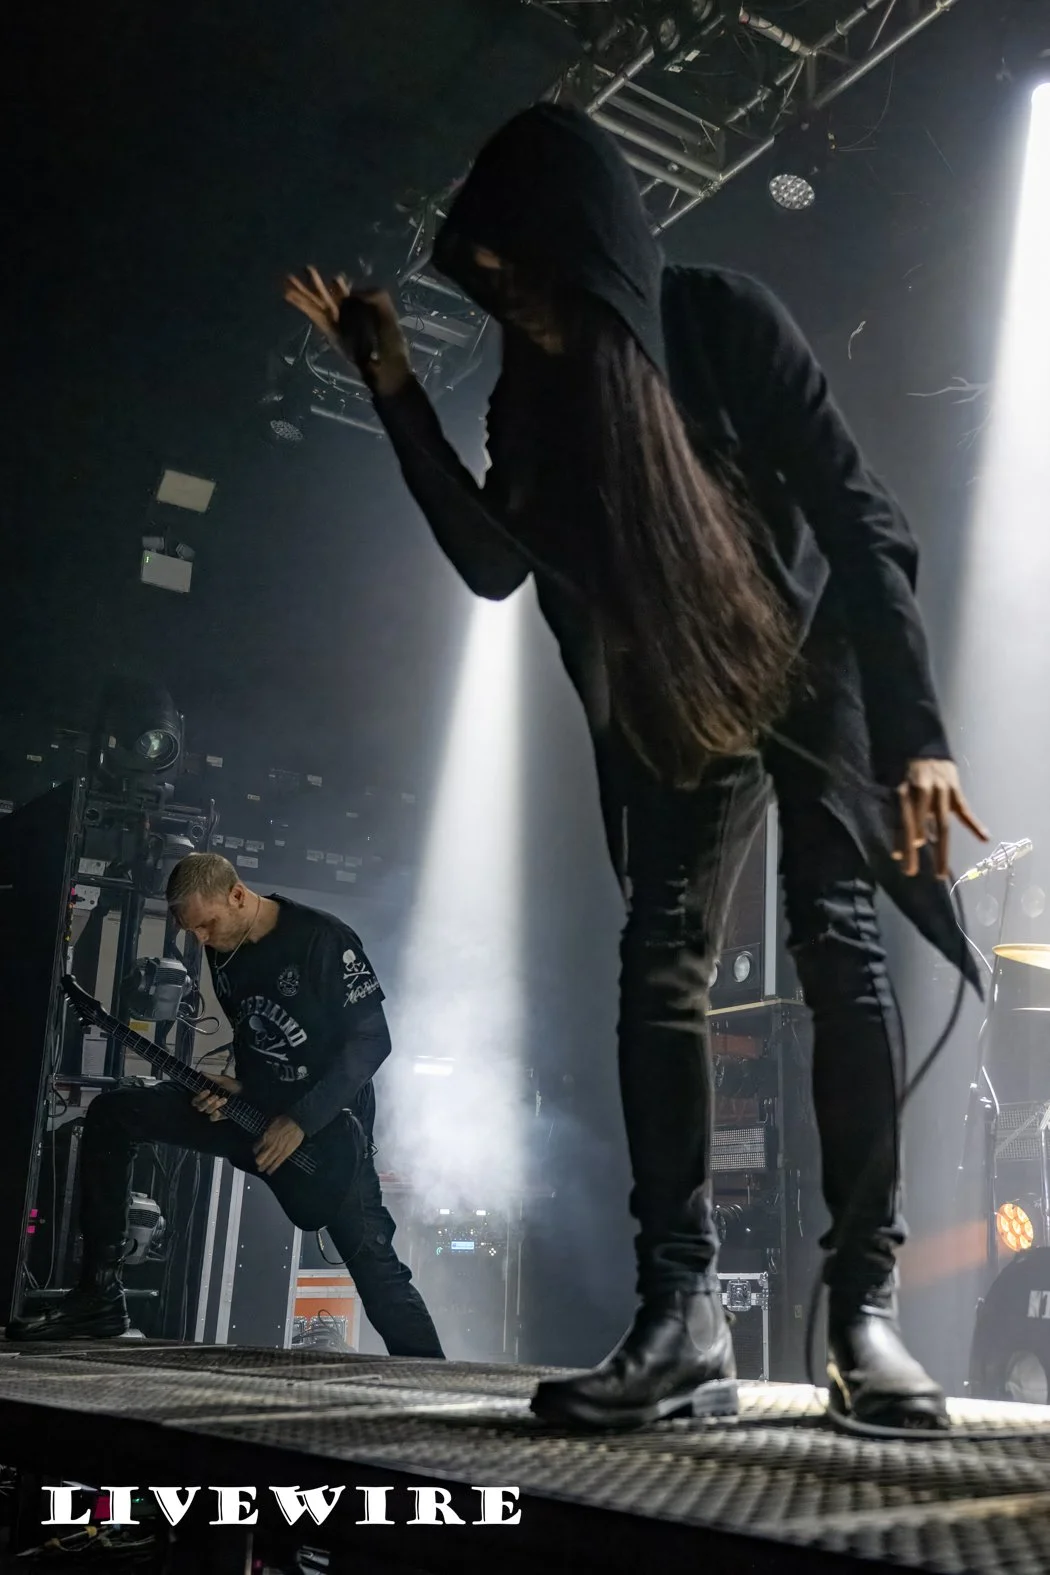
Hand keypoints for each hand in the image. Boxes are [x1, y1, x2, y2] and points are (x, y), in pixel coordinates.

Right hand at [192, 1073, 241, 1121]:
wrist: (246, 1091)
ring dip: (214, 1105)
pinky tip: (220, 1110)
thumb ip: (211, 1077)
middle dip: (206, 1102)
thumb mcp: (223, 1080)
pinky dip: (215, 1114)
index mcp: (207, 1095)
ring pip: (207, 1111)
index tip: (207, 1090)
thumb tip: (201, 1072)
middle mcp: (209, 1103)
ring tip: (224, 1099)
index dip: (199, 1096)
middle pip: (199, 1107)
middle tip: (215, 1096)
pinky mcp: (221, 1116)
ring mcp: (214, 1110)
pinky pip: (213, 1118)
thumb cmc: (234, 1085)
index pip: (196, 1099)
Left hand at [254, 1114, 304, 1175]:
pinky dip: (273, 1167)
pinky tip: (270, 1171)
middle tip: (257, 1163)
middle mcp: (270, 1144)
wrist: (296, 1122)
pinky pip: (278, 1162)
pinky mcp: (286, 1153)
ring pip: (268, 1161)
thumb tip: (267, 1132)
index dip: (255, 1150)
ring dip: (264, 1166)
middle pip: (261, 1156)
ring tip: (261, 1170)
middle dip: (258, 1161)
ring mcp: (277, 1149)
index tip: (256, 1152)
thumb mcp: (272, 1122)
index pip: (257, 1147)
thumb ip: (268, 1129)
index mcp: (266, 1136)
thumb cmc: (286, 1119)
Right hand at [283, 267, 411, 396]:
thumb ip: (375, 296)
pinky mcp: (329, 331)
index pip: (345, 293)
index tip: (337, 278)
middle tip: (306, 268)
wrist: (385, 364)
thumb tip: (354, 291)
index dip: (339, 284)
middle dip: (316, 283)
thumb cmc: (390, 342)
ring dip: (303, 291)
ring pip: (316, 302)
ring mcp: (336, 323)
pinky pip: (313, 314)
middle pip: (327, 295)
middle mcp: (346, 314)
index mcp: (360, 308)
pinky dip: (301, 304)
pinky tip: (288, 294)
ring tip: (288, 278)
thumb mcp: (388, 313)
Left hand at [893, 759, 988, 879]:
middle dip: (914, 851)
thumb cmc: (908, 773)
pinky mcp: (957, 792)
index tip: (898, 861)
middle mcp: (925, 791)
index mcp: (906, 791)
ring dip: (941, 851)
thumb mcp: (897, 790)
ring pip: (942, 824)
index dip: (900, 841)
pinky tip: (984, 837)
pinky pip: (965, 811)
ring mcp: (943, 791)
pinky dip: (974, 825)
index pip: (903, 822)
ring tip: (941, 872)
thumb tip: (898, 850)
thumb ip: (899, 817)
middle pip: (921, 826)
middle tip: (910, 872)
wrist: (926, 745)